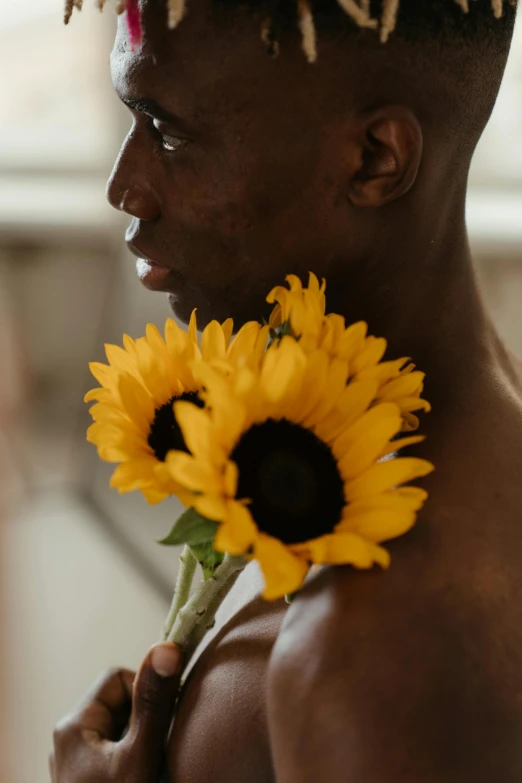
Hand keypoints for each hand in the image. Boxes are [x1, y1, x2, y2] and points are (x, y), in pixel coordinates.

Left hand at [50, 643, 181, 782]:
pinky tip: (141, 777)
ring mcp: (73, 762)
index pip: (118, 677)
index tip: (164, 721)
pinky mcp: (82, 779)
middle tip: (157, 750)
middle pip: (118, 703)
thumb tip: (166, 647)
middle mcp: (66, 739)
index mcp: (72, 724)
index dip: (146, 692)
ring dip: (139, 740)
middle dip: (144, 720)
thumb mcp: (139, 757)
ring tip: (151, 768)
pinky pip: (111, 752)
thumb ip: (153, 704)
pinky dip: (131, 758)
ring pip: (117, 729)